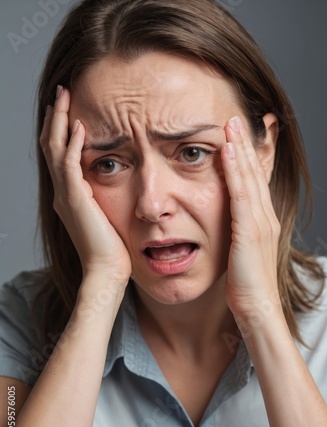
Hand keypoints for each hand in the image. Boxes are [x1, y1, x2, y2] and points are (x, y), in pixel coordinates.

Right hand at [39, 86, 131, 281]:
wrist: (106, 270)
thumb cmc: (112, 248)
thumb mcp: (105, 216)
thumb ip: (102, 198)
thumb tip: (111, 185)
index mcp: (69, 196)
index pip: (59, 155)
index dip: (61, 131)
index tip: (68, 110)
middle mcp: (62, 193)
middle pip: (52, 146)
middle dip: (56, 117)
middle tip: (61, 93)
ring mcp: (66, 195)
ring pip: (55, 149)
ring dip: (60, 121)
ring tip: (65, 96)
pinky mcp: (76, 199)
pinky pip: (69, 164)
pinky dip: (73, 143)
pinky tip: (80, 125)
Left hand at [222, 116, 280, 318]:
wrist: (256, 307)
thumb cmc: (245, 284)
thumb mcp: (240, 251)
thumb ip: (235, 232)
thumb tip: (224, 223)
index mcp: (261, 220)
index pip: (256, 181)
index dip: (250, 156)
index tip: (240, 135)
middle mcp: (265, 216)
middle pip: (256, 172)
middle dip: (247, 144)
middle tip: (237, 117)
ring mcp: (260, 222)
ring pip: (251, 177)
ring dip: (242, 149)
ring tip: (232, 124)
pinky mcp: (250, 230)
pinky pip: (242, 194)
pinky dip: (237, 171)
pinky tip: (229, 151)